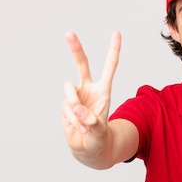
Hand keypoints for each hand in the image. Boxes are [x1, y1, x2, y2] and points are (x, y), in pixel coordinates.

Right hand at [61, 31, 120, 153]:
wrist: (88, 148)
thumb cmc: (99, 137)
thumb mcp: (100, 131)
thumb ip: (91, 121)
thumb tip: (77, 109)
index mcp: (103, 90)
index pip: (109, 67)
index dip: (113, 50)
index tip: (116, 33)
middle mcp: (88, 89)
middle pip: (81, 64)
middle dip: (75, 48)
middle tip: (69, 33)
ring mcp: (75, 96)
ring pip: (69, 89)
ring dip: (76, 107)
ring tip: (85, 123)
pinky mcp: (65, 105)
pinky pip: (66, 107)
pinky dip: (73, 119)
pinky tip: (80, 128)